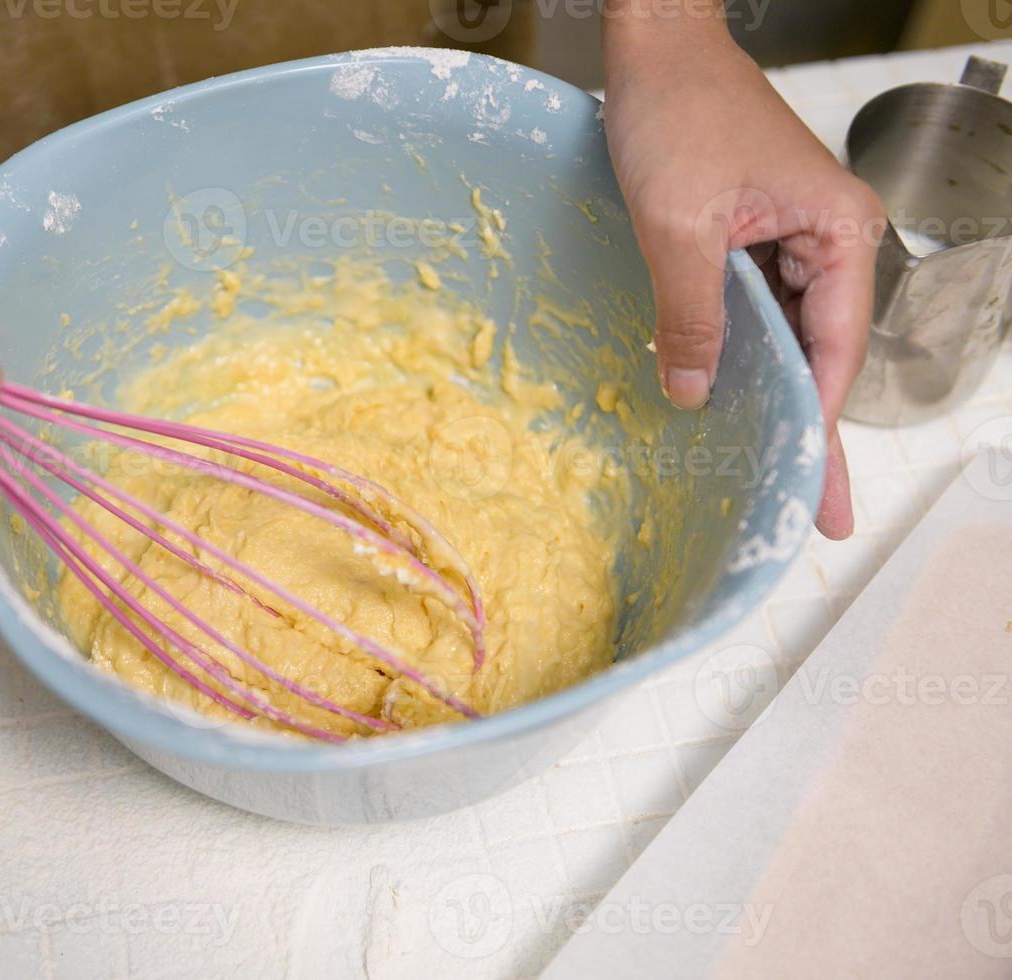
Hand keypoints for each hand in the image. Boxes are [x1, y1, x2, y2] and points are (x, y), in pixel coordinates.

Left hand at [602, 18, 881, 538]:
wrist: (654, 50)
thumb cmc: (676, 114)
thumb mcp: (677, 228)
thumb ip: (690, 316)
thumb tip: (694, 393)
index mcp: (838, 231)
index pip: (835, 348)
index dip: (815, 420)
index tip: (801, 483)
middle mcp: (830, 238)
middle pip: (822, 353)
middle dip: (811, 430)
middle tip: (817, 513)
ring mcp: (793, 238)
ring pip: (789, 337)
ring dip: (775, 399)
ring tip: (776, 475)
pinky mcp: (753, 236)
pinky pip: (757, 310)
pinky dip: (743, 355)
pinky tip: (733, 403)